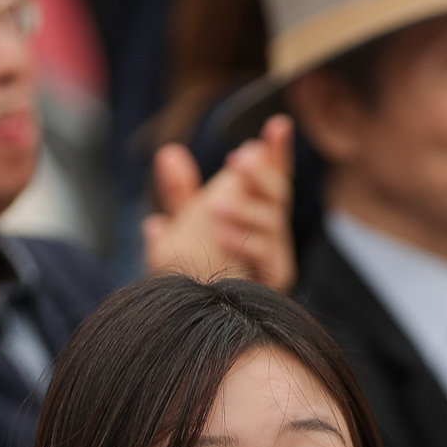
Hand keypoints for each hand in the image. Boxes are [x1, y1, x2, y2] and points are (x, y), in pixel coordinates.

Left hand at [145, 117, 294, 288]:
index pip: (270, 176)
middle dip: (261, 174)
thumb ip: (179, 194)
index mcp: (255, 214)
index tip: (278, 124)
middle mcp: (271, 231)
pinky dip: (244, 241)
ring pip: (271, 222)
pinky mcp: (273, 280)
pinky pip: (265, 256)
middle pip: (278, 194)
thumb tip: (169, 152)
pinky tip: (222, 234)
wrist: (194, 322)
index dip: (276, 151)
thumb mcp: (180, 230)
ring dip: (244, 209)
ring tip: (214, 206)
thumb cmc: (193, 276)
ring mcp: (275, 255)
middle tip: (239, 158)